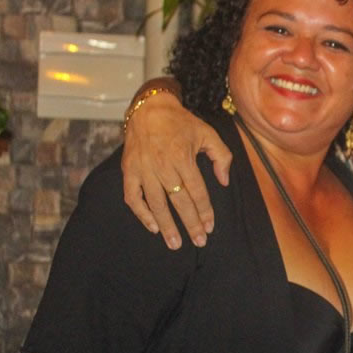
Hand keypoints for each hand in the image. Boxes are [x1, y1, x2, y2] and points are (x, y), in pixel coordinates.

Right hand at [121, 90, 231, 248]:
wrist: (149, 108)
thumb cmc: (181, 123)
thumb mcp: (208, 133)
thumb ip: (221, 157)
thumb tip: (223, 181)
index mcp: (182, 156)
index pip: (196, 191)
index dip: (204, 211)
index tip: (210, 227)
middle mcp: (162, 165)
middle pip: (178, 202)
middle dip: (190, 224)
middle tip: (199, 241)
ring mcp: (143, 169)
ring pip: (156, 204)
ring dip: (166, 226)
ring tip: (175, 244)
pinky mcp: (128, 170)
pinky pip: (132, 197)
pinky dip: (142, 214)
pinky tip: (153, 227)